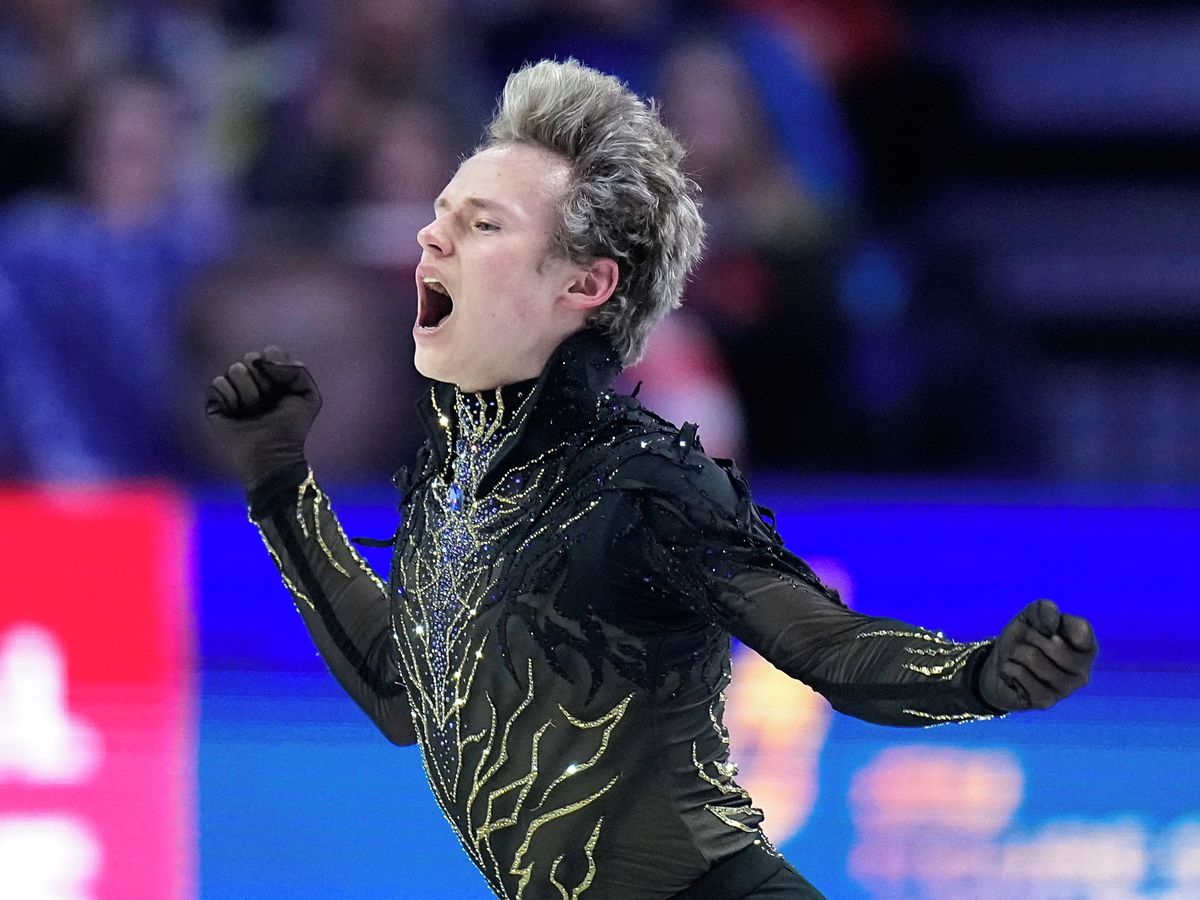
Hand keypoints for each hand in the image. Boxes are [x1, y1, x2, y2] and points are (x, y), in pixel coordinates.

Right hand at [205, 346, 321, 489]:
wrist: (272, 455)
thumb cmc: (291, 427)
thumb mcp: (308, 395)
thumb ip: (296, 368)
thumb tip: (264, 357)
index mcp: (271, 375)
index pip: (269, 352)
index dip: (277, 369)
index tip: (283, 390)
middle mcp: (250, 379)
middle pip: (251, 357)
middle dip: (264, 382)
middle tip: (268, 403)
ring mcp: (232, 390)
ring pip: (235, 369)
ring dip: (249, 394)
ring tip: (253, 412)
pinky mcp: (214, 402)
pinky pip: (218, 383)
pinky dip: (231, 399)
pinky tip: (237, 414)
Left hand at [978, 600, 1096, 711]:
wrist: (998, 667)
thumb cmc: (1022, 640)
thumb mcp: (1030, 617)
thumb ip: (1043, 610)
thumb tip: (1051, 625)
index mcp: (1086, 649)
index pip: (1082, 630)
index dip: (1057, 622)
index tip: (1047, 628)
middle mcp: (1082, 672)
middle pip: (1054, 645)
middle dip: (1030, 637)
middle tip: (1026, 643)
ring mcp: (1065, 690)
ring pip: (1033, 658)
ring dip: (1016, 652)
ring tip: (1019, 658)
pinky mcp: (1045, 701)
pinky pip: (1020, 674)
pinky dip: (1009, 667)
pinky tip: (1013, 672)